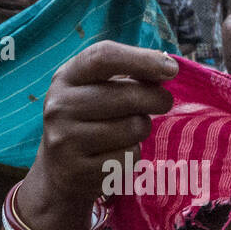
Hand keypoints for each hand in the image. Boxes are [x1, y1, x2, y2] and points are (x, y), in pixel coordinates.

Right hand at [22, 41, 176, 229]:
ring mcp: (65, 140)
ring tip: (128, 132)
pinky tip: (117, 155)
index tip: (171, 69)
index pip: (103, 57)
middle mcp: (59, 107)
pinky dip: (132, 155)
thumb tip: (166, 69)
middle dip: (157, 98)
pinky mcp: (77, 170)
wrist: (59, 172)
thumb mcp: (97, 90)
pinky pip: (128, 156)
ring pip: (132, 128)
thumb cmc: (89, 122)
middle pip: (126, 95)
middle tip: (163, 103)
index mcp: (65, 79)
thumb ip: (128, 76)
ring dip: (142, 129)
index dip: (142, 60)